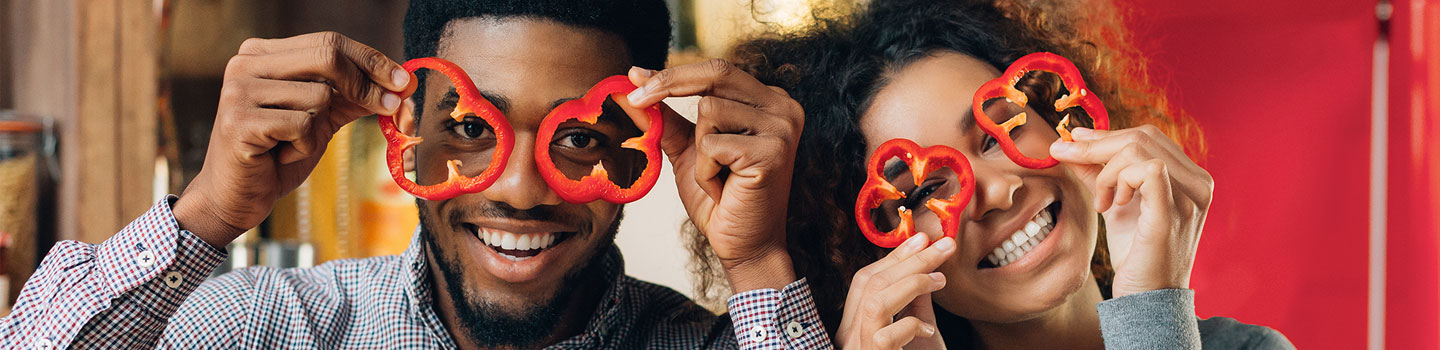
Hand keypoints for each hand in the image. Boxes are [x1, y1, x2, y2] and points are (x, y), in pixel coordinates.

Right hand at [174, 32, 414, 247]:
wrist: (236, 197)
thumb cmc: (278, 155)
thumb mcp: (321, 120)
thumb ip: (351, 97)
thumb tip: (399, 86)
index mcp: (262, 54)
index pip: (328, 42)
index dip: (371, 60)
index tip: (403, 80)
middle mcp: (245, 64)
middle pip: (327, 56)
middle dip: (366, 83)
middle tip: (391, 105)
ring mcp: (238, 90)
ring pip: (319, 95)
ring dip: (319, 128)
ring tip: (292, 143)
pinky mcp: (239, 121)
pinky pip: (302, 125)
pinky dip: (303, 146)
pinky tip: (280, 154)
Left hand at [625, 59, 804, 291]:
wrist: (744, 247)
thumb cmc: (720, 201)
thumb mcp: (690, 149)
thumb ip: (669, 116)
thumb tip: (635, 81)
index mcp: (769, 102)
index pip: (718, 71)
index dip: (674, 72)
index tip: (636, 76)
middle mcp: (783, 108)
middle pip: (716, 75)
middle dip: (669, 83)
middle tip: (635, 99)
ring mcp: (782, 128)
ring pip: (709, 110)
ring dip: (699, 151)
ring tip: (719, 178)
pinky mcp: (772, 151)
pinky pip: (712, 145)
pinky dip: (706, 172)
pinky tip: (725, 191)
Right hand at [837, 234, 953, 349]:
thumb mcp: (912, 332)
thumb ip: (912, 303)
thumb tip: (924, 266)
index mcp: (854, 325)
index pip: (866, 280)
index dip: (894, 257)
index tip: (921, 239)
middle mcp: (849, 336)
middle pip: (871, 284)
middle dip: (910, 260)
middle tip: (945, 246)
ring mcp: (858, 348)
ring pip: (876, 304)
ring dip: (912, 283)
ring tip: (941, 279)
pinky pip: (886, 337)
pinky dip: (911, 326)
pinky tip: (928, 330)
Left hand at [1048, 125, 1212, 297]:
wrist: (1148, 298)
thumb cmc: (1135, 254)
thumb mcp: (1116, 204)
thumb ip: (1099, 172)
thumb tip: (1070, 143)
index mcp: (1190, 177)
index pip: (1147, 137)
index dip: (1106, 134)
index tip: (1072, 140)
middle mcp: (1199, 183)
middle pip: (1142, 136)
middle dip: (1096, 144)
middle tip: (1064, 155)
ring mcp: (1191, 197)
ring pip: (1139, 149)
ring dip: (1106, 170)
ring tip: (1101, 200)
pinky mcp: (1174, 212)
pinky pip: (1148, 170)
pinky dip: (1119, 180)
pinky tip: (1112, 205)